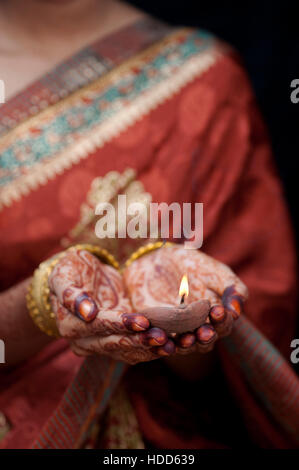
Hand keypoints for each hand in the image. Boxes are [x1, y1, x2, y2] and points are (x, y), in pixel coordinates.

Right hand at [48, 249, 170, 363]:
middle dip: (140, 340)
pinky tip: (174, 343)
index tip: (141, 320)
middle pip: (115, 344)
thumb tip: (87, 313)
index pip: (98, 327)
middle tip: (163, 336)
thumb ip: (70, 293)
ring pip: (128, 352)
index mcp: (70, 327)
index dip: (119, 324)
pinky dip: (155, 348)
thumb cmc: (68, 271)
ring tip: (173, 343)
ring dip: (151, 349)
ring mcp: (102, 346)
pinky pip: (137, 349)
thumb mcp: (62, 275)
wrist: (79, 279)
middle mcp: (85, 343)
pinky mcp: (119, 342)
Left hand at [123, 244, 247, 354]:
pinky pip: (157, 341)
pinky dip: (158, 342)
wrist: (156, 261)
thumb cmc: (192, 265)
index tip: (218, 311)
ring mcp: (175, 333)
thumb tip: (236, 312)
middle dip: (205, 337)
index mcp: (214, 318)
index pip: (223, 326)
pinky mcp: (153, 331)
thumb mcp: (214, 271)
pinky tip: (159, 337)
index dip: (222, 321)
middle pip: (204, 342)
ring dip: (185, 345)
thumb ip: (232, 288)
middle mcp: (196, 330)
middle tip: (204, 332)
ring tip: (186, 339)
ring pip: (182, 346)